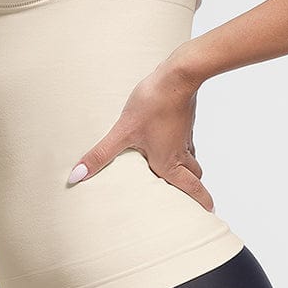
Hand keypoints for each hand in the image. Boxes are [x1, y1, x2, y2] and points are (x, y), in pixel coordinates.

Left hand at [66, 55, 214, 211]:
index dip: (202, 201)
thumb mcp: (122, 131)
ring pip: (191, 157)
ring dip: (189, 167)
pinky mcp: (183, 119)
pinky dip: (182, 147)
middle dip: (194, 187)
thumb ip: (101, 155)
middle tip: (193, 197)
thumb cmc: (154, 104)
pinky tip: (169, 140)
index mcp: (169, 162)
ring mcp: (184, 134)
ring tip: (180, 172)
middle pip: (194, 175)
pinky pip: (186, 140)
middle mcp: (180, 151)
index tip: (209, 212)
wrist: (177, 75)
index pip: (191, 188)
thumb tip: (77, 176)